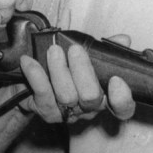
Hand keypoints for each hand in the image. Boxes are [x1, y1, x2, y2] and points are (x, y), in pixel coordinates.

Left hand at [19, 35, 136, 124]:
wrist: (30, 79)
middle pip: (92, 97)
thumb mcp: (88, 54)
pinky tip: (29, 61)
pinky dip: (36, 75)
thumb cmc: (66, 66)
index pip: (123, 108)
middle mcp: (89, 108)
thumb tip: (123, 39)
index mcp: (105, 95)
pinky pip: (43, 95)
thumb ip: (108, 49)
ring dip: (59, 70)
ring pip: (67, 96)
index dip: (122, 98)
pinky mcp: (47, 111)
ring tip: (53, 50)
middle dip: (83, 71)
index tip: (116, 80)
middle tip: (74, 49)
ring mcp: (68, 112)